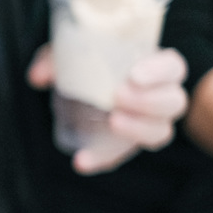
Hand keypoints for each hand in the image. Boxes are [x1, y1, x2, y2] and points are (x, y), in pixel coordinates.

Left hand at [28, 45, 188, 172]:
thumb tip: (38, 76)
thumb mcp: (69, 52)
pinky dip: (101, 159)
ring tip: (113, 121)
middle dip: (149, 101)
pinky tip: (82, 160)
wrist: (76, 88)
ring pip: (160, 132)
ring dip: (139, 129)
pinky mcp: (124, 144)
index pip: (173, 66)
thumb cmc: (84, 61)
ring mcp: (145, 124)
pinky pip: (119, 156)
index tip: (134, 75)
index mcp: (152, 66)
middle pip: (174, 102)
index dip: (160, 71)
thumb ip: (55, 59)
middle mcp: (158, 96)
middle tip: (118, 96)